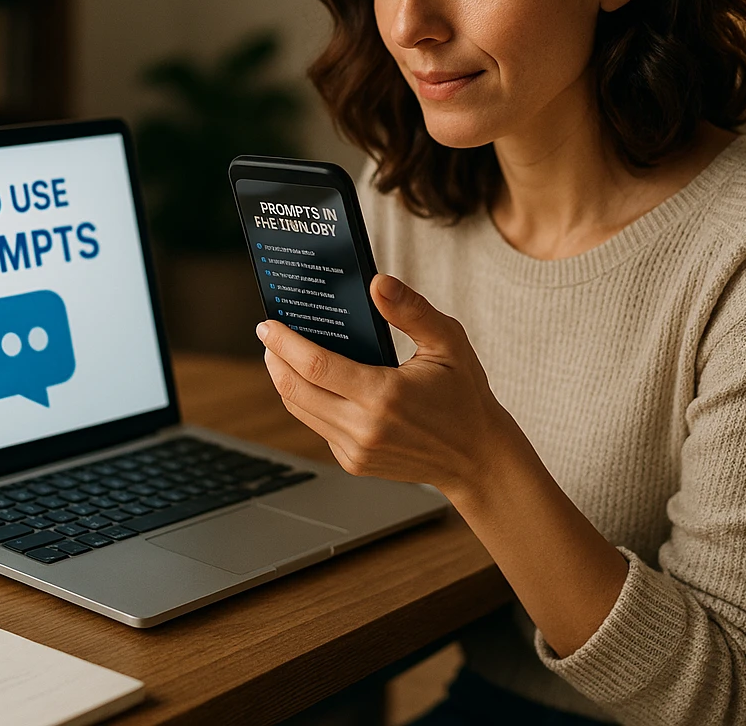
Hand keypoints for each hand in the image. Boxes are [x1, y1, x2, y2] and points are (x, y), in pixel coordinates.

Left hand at [256, 273, 512, 496]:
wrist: (478, 459)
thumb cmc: (464, 396)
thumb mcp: (448, 342)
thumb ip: (411, 310)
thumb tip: (377, 283)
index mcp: (384, 396)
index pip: (315, 365)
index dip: (284, 342)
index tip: (267, 324)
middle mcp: (364, 429)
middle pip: (295, 390)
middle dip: (274, 359)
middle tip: (268, 334)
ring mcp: (356, 451)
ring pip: (300, 410)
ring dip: (285, 379)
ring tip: (282, 353)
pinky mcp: (354, 463)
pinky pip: (317, 426)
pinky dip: (308, 400)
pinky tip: (312, 379)